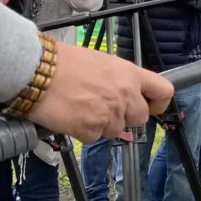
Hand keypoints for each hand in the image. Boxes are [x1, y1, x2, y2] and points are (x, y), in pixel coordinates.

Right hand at [25, 43, 173, 142]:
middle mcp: (125, 94)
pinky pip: (95, 137)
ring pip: (116, 130)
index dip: (158, 103)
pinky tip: (72, 116)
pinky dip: (84, 132)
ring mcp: (110, 113)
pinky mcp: (92, 129)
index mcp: (130, 75)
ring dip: (102, 124)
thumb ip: (121, 80)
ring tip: (83, 108)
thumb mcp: (103, 62)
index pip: (164, 91)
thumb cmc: (65, 63)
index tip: (150, 106)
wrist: (37, 71)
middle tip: (105, 108)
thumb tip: (127, 92)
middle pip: (140, 118)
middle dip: (125, 117)